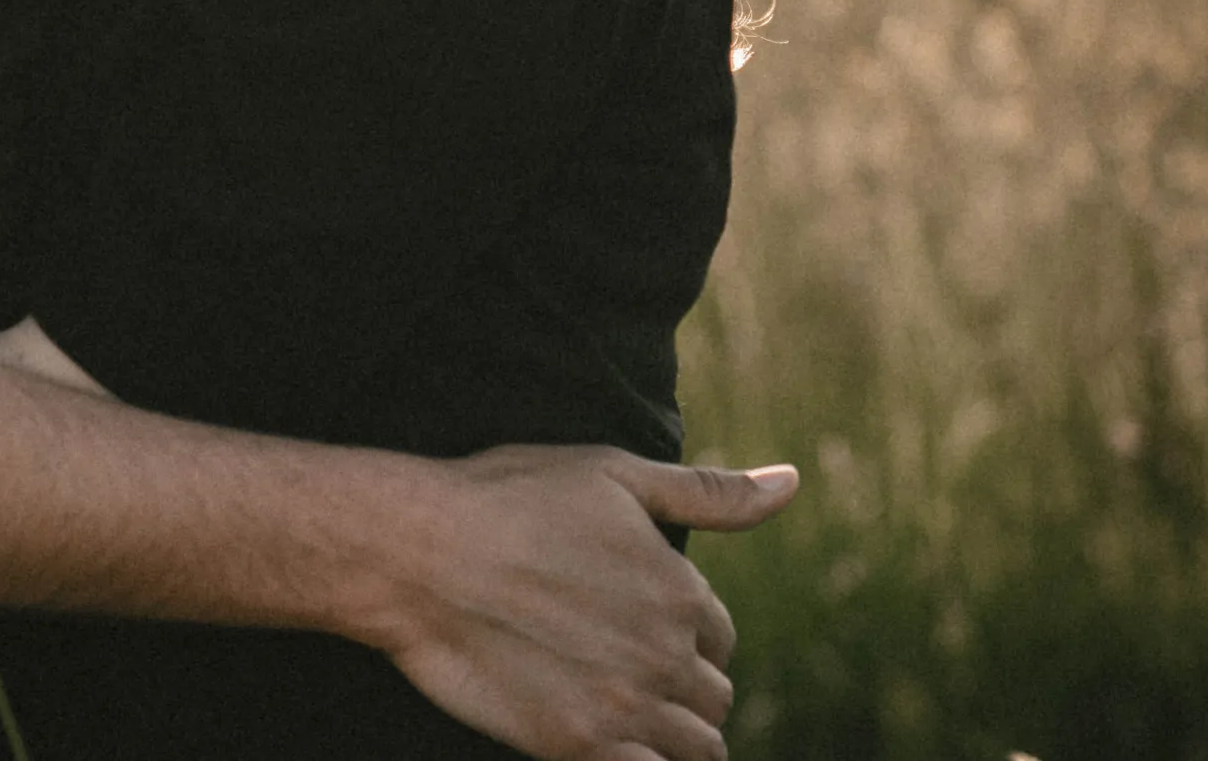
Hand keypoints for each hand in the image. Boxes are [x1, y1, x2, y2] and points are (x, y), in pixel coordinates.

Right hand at [375, 445, 797, 760]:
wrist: (417, 552)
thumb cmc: (507, 498)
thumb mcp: (613, 475)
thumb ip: (709, 492)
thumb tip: (790, 481)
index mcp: (682, 590)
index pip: (719, 636)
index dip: (686, 633)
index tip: (640, 626)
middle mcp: (667, 653)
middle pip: (712, 698)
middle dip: (684, 690)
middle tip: (627, 675)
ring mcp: (626, 706)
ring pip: (698, 751)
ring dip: (676, 740)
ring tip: (627, 719)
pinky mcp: (580, 746)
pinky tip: (615, 746)